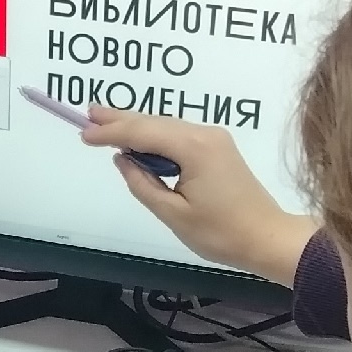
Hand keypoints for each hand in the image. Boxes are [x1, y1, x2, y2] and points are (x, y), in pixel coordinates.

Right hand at [79, 111, 317, 284]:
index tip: (84, 134)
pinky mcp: (218, 148)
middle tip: (88, 115)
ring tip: (104, 122)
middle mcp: (204, 133)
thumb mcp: (173, 214)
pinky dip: (155, 137)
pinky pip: (179, 135)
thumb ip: (143, 184)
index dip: (111, 133)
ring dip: (137, 126)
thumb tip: (124, 160)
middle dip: (121, 119)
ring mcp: (214, 138)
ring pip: (166, 126)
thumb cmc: (221, 233)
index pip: (143, 133)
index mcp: (194, 147)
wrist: (267, 237)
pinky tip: (138, 140)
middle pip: (155, 122)